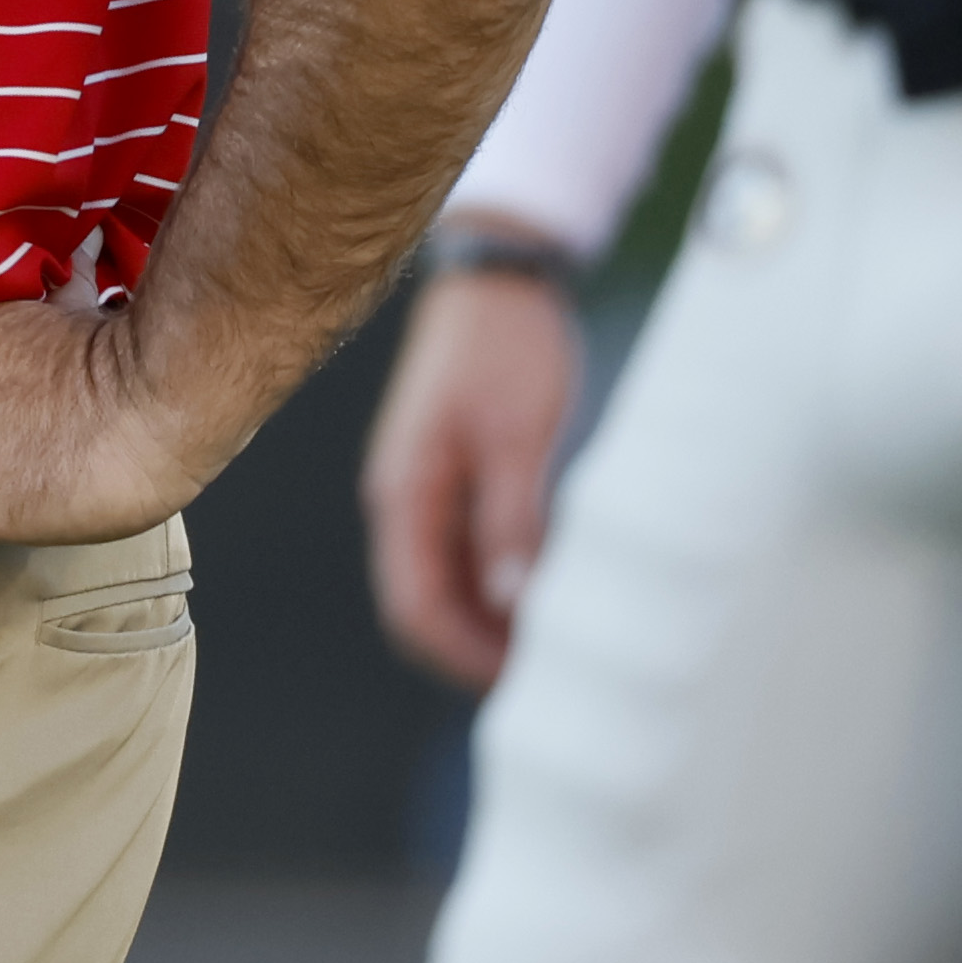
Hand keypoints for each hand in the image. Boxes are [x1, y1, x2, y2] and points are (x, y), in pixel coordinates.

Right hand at [358, 270, 583, 689]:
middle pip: (425, 603)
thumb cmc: (504, 348)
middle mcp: (405, 498)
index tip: (523, 687)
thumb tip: (509, 602)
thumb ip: (508, 521)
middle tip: (548, 676)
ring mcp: (426, 485)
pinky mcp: (453, 471)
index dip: (463, 657)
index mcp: (406, 493)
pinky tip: (547, 584)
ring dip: (491, 615)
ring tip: (556, 637)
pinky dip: (499, 577)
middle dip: (477, 648)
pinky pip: (465, 546)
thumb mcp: (517, 437)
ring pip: (448, 578)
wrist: (499, 275)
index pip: (415, 607)